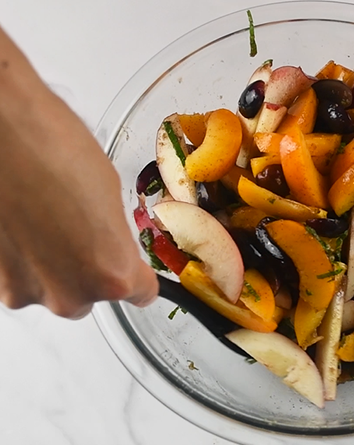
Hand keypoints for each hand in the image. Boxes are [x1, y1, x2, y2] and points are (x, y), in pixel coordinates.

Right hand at [0, 28, 157, 317]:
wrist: (0, 132)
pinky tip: (22, 224)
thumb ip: (115, 237)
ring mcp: (26, 291)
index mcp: (112, 275)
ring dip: (53, 266)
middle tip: (80, 230)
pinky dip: (22, 259)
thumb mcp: (111, 195)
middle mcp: (70, 296)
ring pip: (52, 289)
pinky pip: (21, 277)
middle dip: (89, 269)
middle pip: (92, 295)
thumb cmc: (54, 150)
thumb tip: (109, 244)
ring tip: (45, 220)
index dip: (138, 274)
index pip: (140, 293)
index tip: (135, 266)